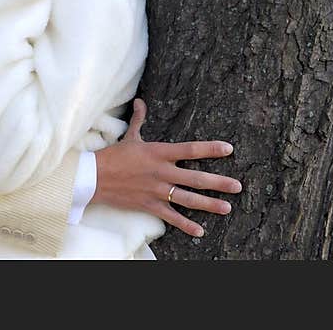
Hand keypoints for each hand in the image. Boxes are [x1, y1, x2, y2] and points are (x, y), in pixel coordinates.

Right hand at [92, 98, 241, 237]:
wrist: (94, 177)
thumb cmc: (113, 155)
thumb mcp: (130, 136)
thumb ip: (139, 120)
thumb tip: (139, 101)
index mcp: (159, 152)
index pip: (190, 149)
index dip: (211, 149)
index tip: (229, 149)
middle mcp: (162, 172)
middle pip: (196, 178)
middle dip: (219, 182)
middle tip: (238, 186)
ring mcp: (157, 190)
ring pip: (188, 199)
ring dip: (209, 204)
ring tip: (227, 207)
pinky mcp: (149, 205)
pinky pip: (171, 217)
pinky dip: (185, 225)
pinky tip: (200, 231)